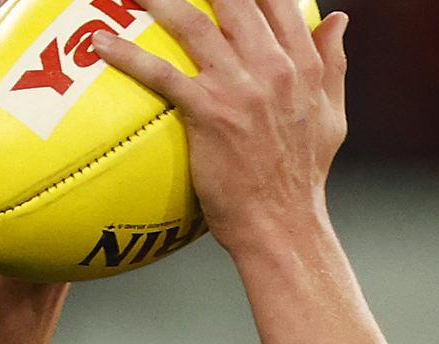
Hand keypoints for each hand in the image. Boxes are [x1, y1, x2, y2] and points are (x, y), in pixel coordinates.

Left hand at [93, 0, 349, 258]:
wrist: (283, 226)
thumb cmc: (303, 177)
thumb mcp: (331, 117)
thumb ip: (332, 65)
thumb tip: (339, 19)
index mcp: (304, 67)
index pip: (280, 2)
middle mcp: (274, 69)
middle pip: (234, 0)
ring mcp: (241, 89)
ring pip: (193, 24)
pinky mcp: (210, 114)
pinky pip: (161, 73)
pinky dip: (127, 55)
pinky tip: (99, 43)